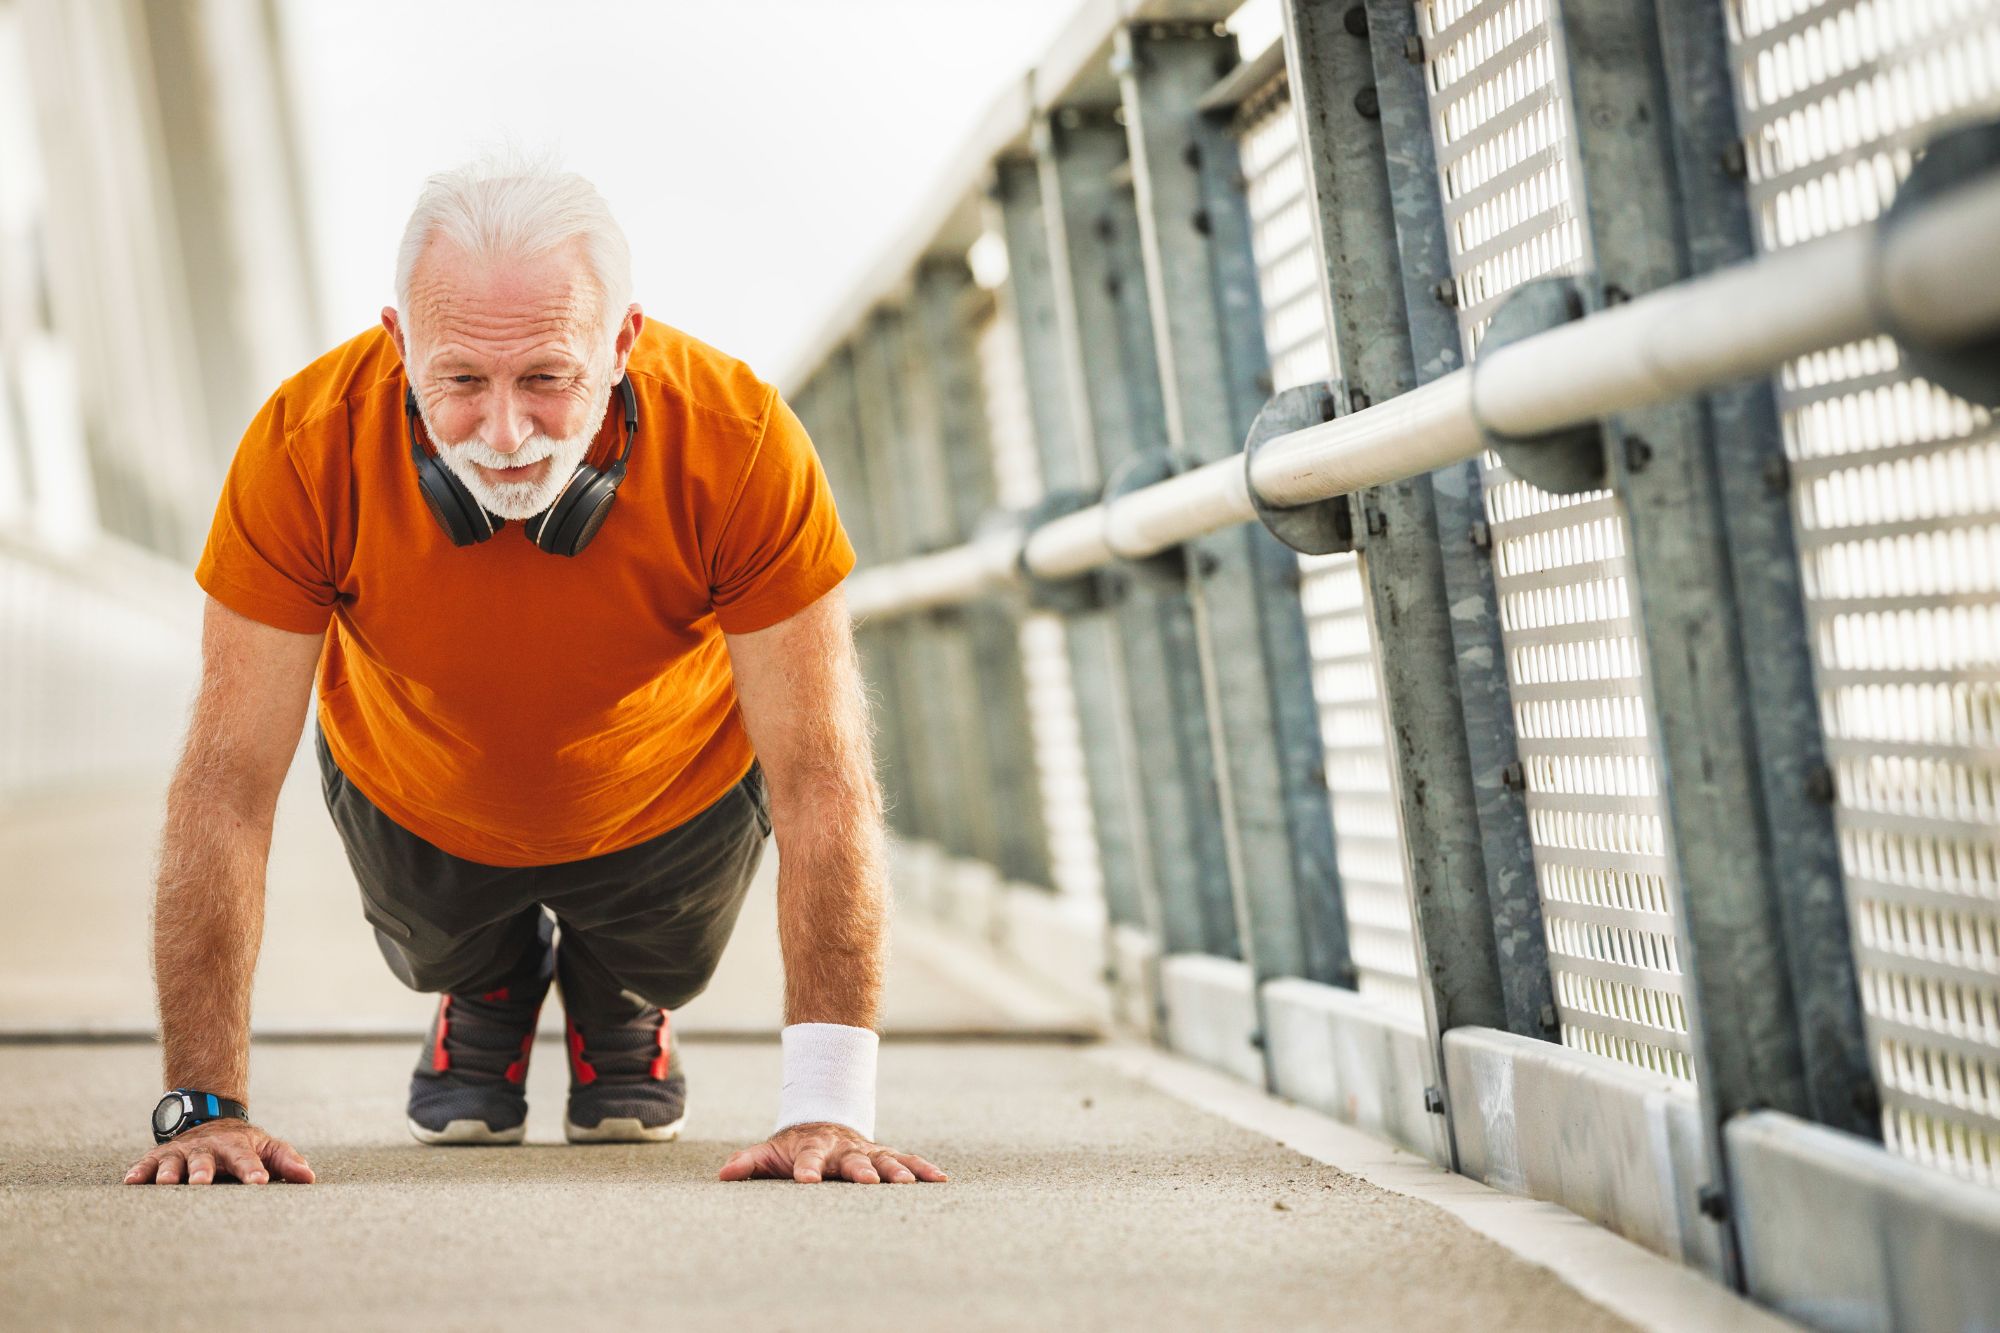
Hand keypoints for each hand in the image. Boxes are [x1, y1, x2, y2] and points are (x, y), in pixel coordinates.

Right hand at [123, 1118, 315, 1185]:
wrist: (211, 1119)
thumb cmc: (243, 1145)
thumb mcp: (267, 1147)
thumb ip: (286, 1161)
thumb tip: (309, 1178)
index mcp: (237, 1147)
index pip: (247, 1159)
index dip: (253, 1171)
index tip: (259, 1183)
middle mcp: (208, 1148)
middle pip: (206, 1159)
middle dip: (203, 1170)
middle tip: (202, 1183)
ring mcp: (182, 1152)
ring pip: (174, 1161)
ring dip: (169, 1172)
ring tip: (165, 1183)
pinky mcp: (160, 1157)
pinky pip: (147, 1164)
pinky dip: (139, 1171)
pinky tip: (131, 1181)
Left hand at [718, 1121, 946, 1184]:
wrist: (823, 1119)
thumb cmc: (793, 1147)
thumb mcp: (769, 1153)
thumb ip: (750, 1162)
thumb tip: (723, 1173)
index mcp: (812, 1149)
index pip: (808, 1158)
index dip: (806, 1169)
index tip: (806, 1181)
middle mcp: (843, 1148)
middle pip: (852, 1159)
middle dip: (860, 1170)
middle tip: (868, 1182)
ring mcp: (866, 1151)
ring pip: (884, 1159)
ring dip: (896, 1172)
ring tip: (908, 1185)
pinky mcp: (885, 1155)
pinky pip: (907, 1161)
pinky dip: (923, 1169)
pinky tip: (940, 1180)